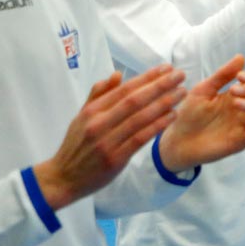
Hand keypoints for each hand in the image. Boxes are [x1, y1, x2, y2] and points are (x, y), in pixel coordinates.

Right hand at [33, 65, 187, 211]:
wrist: (63, 178)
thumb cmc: (75, 145)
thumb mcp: (81, 117)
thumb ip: (98, 95)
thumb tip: (117, 74)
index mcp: (92, 111)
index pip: (124, 89)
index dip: (147, 77)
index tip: (166, 68)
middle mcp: (99, 123)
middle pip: (134, 100)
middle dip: (160, 86)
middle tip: (180, 75)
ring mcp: (107, 141)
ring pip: (139, 118)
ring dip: (163, 103)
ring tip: (181, 93)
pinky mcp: (115, 158)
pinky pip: (140, 138)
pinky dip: (157, 126)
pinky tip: (172, 116)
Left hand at [156, 56, 244, 171]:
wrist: (178, 140)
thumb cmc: (189, 115)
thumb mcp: (204, 90)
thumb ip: (223, 75)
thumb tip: (241, 56)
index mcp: (235, 95)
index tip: (239, 76)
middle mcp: (242, 109)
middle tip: (235, 89)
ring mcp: (243, 124)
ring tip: (235, 102)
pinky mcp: (242, 140)